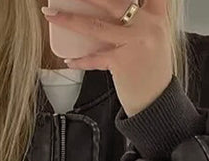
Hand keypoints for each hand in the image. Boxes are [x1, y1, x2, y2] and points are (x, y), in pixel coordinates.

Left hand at [41, 0, 172, 116]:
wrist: (157, 102)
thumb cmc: (152, 71)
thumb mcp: (154, 39)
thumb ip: (139, 21)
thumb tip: (110, 11)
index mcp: (156, 17)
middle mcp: (147, 26)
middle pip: (113, 1)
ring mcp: (134, 43)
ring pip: (96, 26)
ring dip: (69, 20)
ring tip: (51, 14)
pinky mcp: (122, 63)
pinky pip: (95, 58)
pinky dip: (80, 60)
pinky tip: (69, 60)